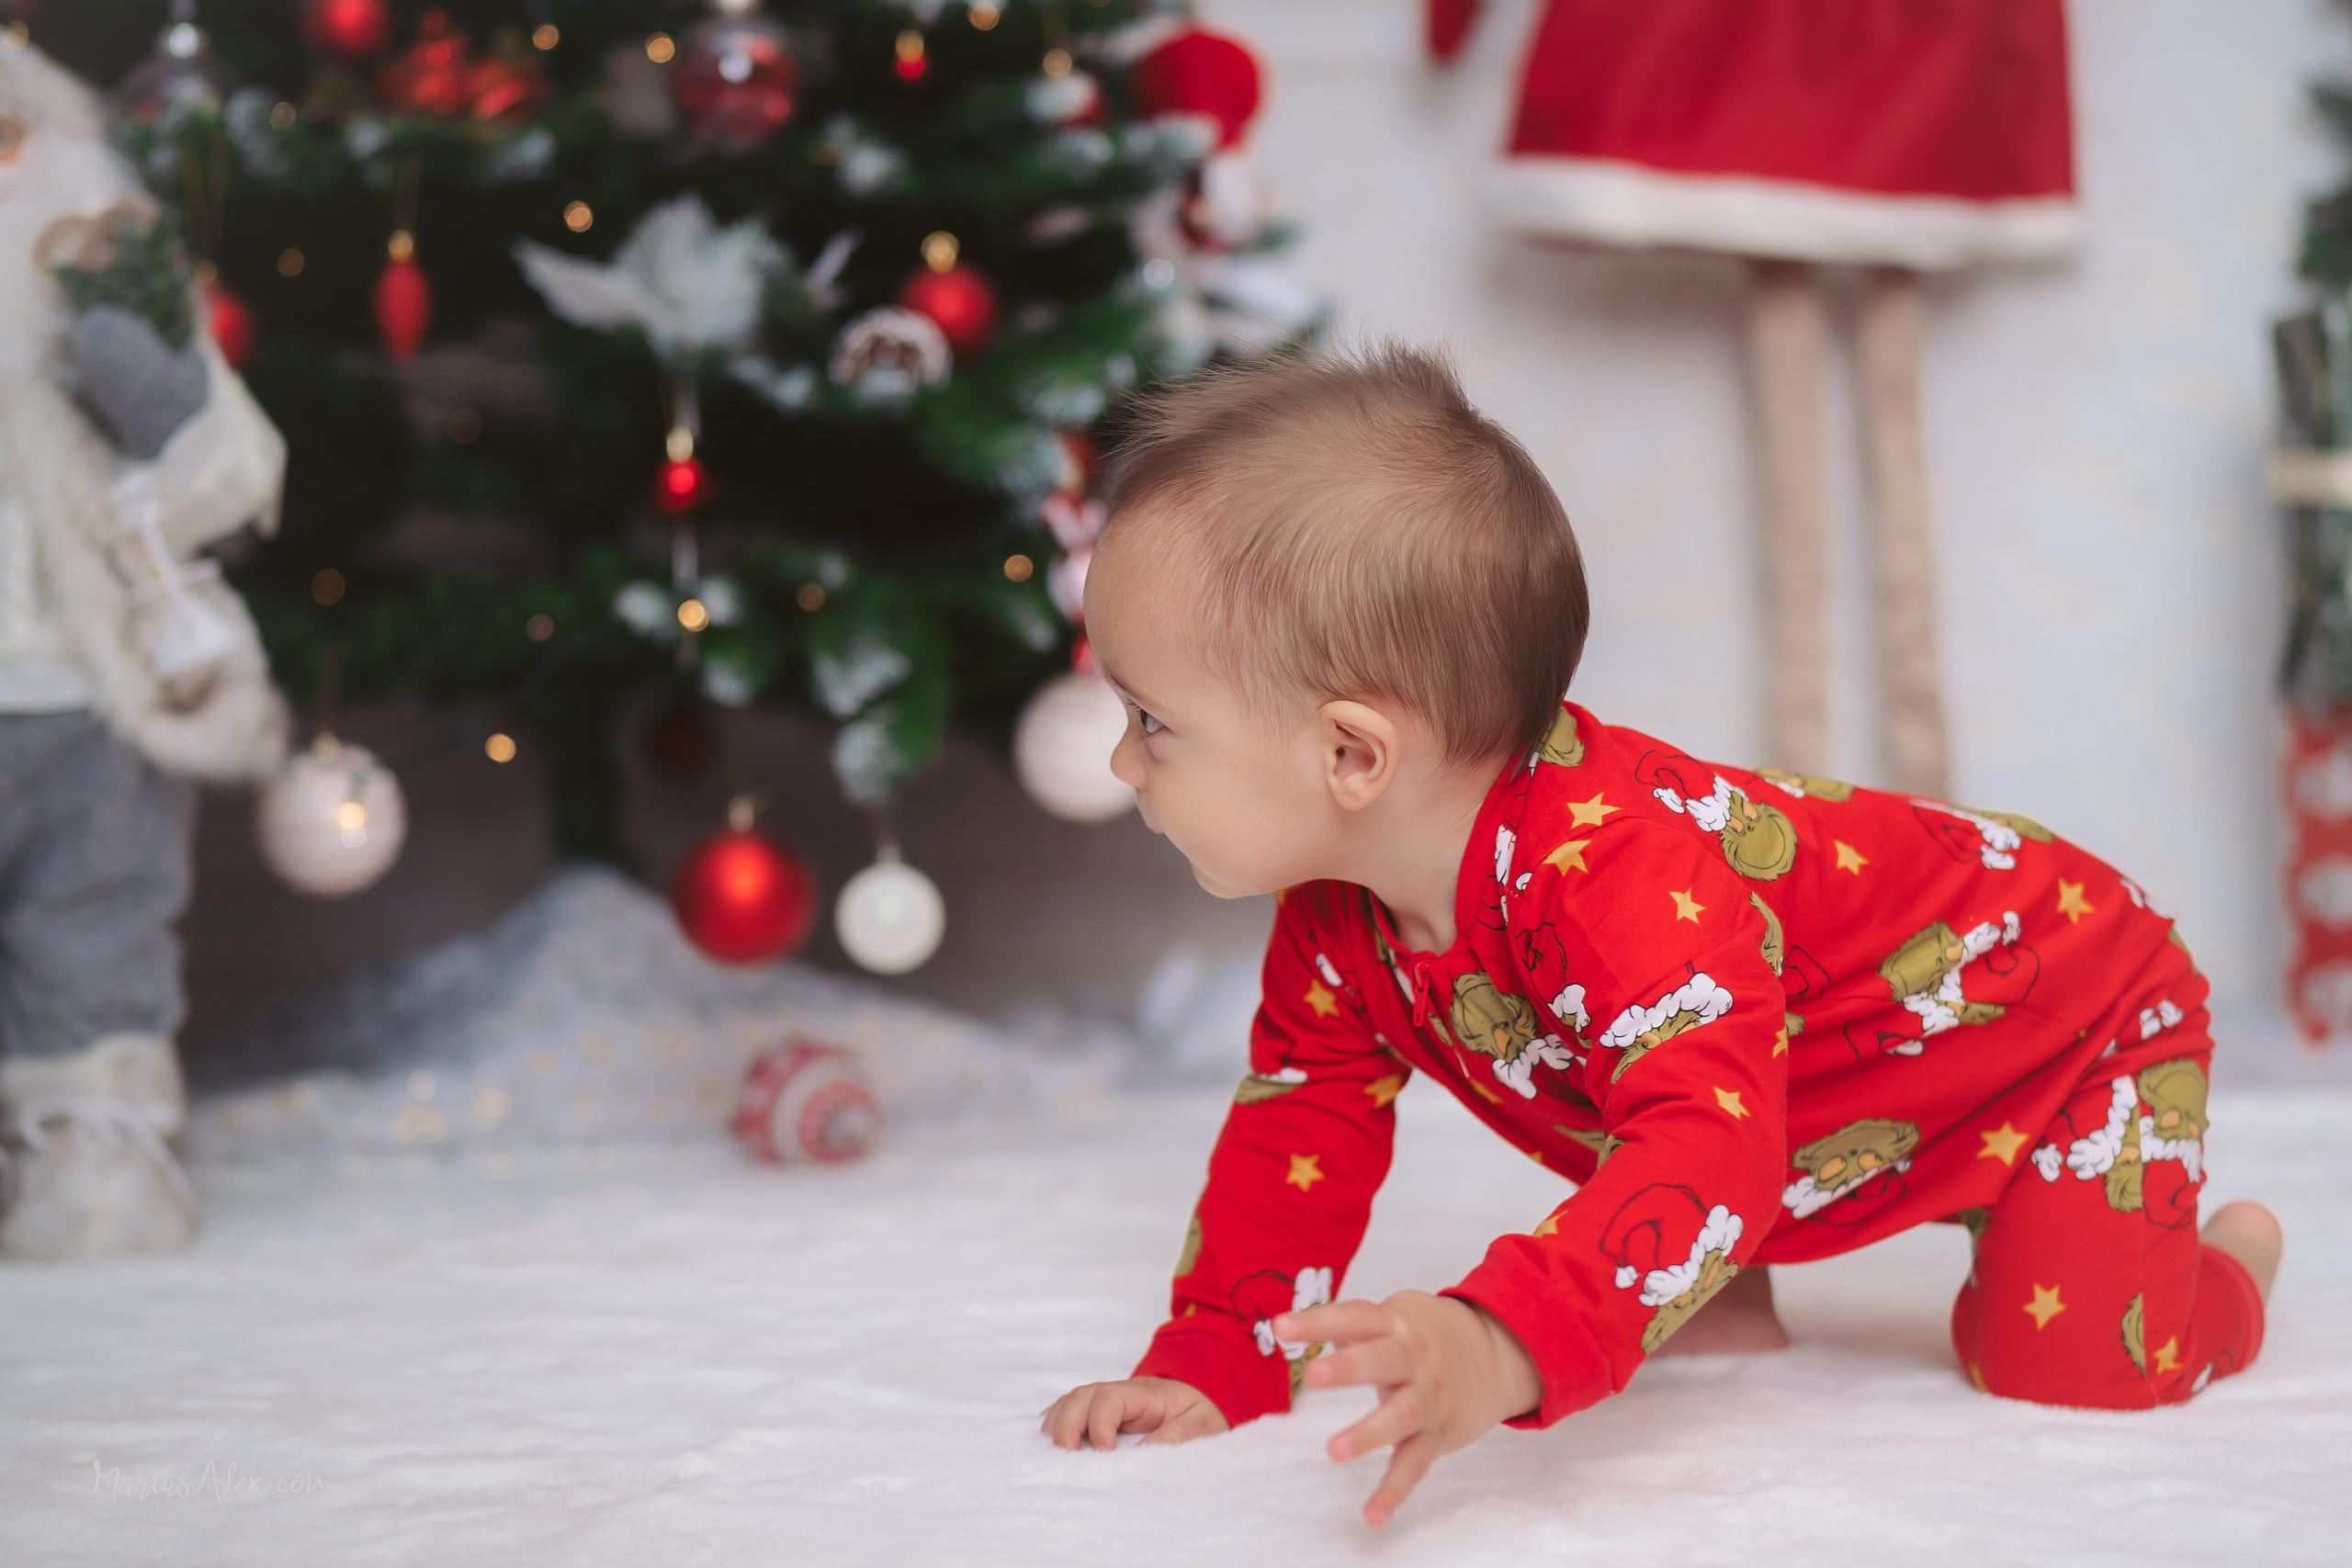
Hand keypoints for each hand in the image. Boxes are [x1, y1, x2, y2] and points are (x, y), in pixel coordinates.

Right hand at [1039, 1376, 1228, 1450]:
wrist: (1202, 1393)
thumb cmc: (1201, 1410)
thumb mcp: (1203, 1423)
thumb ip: (1179, 1436)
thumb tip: (1144, 1454)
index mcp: (1146, 1394)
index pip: (1111, 1397)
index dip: (1100, 1422)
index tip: (1105, 1452)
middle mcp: (1121, 1392)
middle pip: (1082, 1395)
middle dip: (1068, 1423)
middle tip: (1069, 1456)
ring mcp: (1107, 1399)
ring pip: (1071, 1400)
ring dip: (1058, 1423)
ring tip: (1056, 1452)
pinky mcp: (1100, 1409)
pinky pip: (1070, 1407)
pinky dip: (1055, 1420)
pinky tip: (1047, 1437)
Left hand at [1276, 1291, 1541, 1527]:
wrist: (1495, 1354)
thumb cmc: (1426, 1334)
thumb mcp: (1395, 1316)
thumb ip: (1350, 1325)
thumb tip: (1291, 1326)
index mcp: (1396, 1324)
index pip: (1355, 1317)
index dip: (1318, 1321)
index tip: (1280, 1327)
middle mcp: (1414, 1359)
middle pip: (1381, 1360)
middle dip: (1349, 1367)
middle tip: (1314, 1374)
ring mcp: (1427, 1398)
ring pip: (1400, 1416)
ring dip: (1369, 1434)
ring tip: (1335, 1451)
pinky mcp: (1436, 1435)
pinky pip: (1414, 1464)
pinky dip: (1394, 1491)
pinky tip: (1372, 1514)